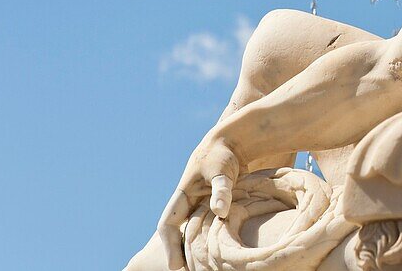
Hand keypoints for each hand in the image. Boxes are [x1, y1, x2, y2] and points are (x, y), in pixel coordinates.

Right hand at [157, 131, 241, 269]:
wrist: (234, 143)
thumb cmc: (223, 154)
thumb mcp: (221, 171)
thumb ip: (221, 190)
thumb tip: (220, 212)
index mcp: (182, 195)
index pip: (167, 225)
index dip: (169, 246)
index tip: (176, 265)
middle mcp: (188, 204)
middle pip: (177, 235)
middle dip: (180, 253)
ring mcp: (201, 206)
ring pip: (192, 233)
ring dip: (194, 249)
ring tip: (201, 268)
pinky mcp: (214, 206)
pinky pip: (207, 229)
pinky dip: (209, 241)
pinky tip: (218, 254)